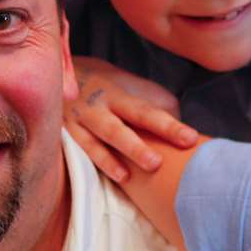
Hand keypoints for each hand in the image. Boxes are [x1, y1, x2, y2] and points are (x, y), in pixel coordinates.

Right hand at [64, 57, 198, 184]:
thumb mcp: (136, 89)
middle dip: (136, 146)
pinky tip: (106, 178)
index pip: (147, 113)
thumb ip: (159, 108)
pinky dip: (90, 163)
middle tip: (157, 163)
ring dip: (109, 160)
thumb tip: (184, 134)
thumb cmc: (111, 89)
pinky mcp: (63, 134)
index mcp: (119, 96)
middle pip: (118, 129)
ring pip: (93, 142)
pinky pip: (75, 150)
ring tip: (127, 177)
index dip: (169, 126)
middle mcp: (97, 107)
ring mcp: (77, 122)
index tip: (191, 139)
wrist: (59, 73)